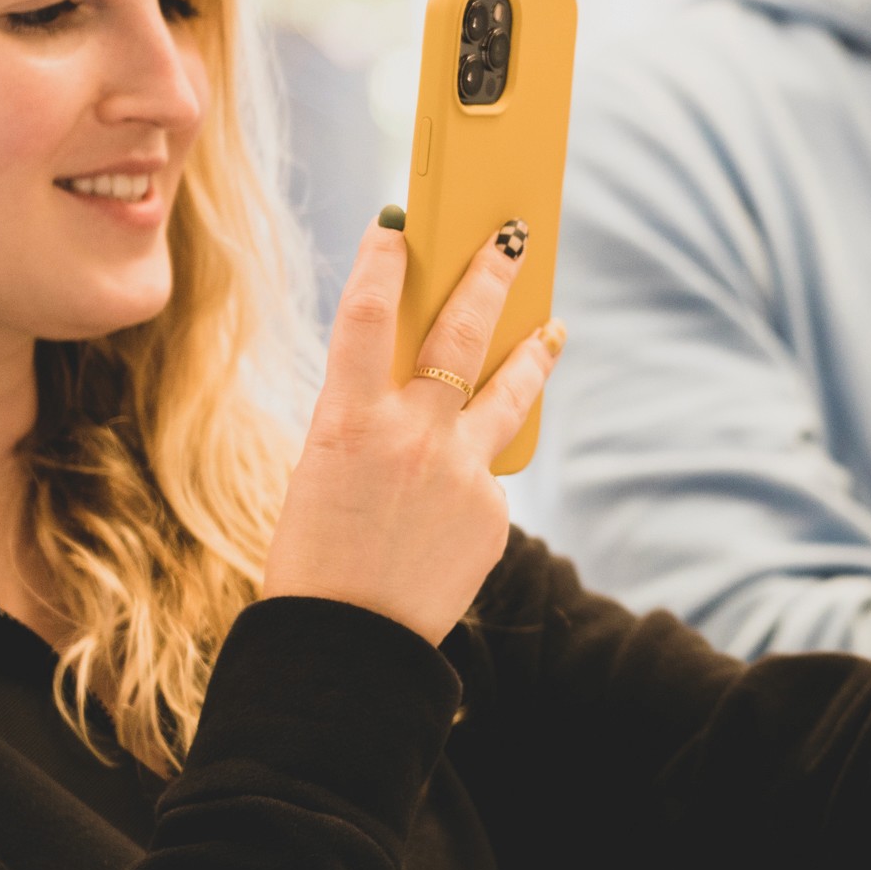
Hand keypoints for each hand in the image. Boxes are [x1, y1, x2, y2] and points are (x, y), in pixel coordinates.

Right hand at [264, 214, 563, 644]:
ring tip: (553, 327)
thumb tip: (419, 376)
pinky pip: (487, 475)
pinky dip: (473, 476)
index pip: (369, 314)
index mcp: (347, 421)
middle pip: (461, 333)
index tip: (400, 221)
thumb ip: (368, 417)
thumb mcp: (324, 468)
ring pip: (510, 393)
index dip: (384, 259)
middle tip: (513, 238)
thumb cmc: (317, 556)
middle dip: (490, 277)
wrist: (349, 648)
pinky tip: (449, 504)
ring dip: (533, 352)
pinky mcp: (494, 512)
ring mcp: (461, 473)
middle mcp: (412, 436)